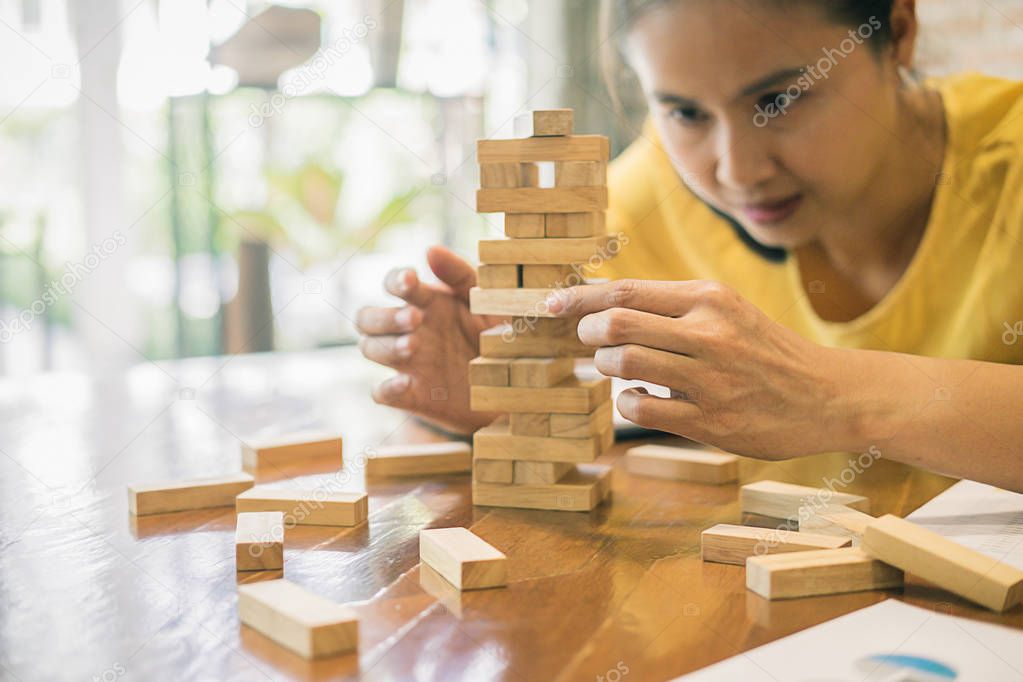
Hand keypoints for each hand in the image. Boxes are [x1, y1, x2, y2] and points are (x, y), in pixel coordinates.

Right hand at [356, 245, 503, 434]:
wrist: (513, 385)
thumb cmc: (496, 334)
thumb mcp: (486, 301)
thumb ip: (460, 274)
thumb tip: (430, 249)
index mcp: (427, 302)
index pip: (394, 284)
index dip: (395, 280)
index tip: (411, 280)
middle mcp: (410, 330)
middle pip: (367, 318)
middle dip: (384, 316)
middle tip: (414, 319)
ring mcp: (408, 363)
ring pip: (370, 349)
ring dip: (386, 345)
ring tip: (412, 346)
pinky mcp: (411, 395)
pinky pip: (381, 393)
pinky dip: (387, 387)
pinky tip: (406, 382)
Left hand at [546, 279, 855, 457]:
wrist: (827, 395)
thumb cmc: (765, 351)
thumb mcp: (727, 311)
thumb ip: (673, 307)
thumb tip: (604, 303)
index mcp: (709, 299)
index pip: (627, 291)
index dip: (580, 298)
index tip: (552, 303)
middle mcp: (708, 333)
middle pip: (616, 324)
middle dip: (588, 334)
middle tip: (588, 341)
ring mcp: (709, 379)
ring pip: (623, 365)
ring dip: (605, 368)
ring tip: (616, 370)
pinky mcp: (710, 421)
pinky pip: (640, 409)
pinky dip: (626, 403)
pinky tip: (638, 399)